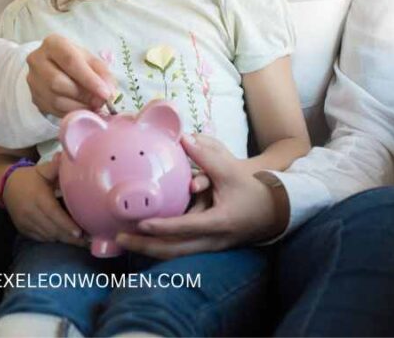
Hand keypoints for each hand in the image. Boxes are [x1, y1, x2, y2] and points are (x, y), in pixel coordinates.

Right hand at [3, 154, 86, 246]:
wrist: (6, 186)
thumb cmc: (30, 178)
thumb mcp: (43, 169)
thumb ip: (57, 166)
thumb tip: (71, 156)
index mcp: (37, 196)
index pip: (53, 213)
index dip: (67, 224)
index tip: (80, 232)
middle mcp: (30, 212)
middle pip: (52, 229)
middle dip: (70, 237)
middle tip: (87, 240)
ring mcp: (25, 222)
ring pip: (48, 236)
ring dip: (63, 239)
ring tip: (79, 241)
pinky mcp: (23, 230)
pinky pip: (41, 239)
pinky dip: (53, 239)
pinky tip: (64, 237)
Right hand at [26, 34, 115, 117]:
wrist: (52, 65)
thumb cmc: (74, 60)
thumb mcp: (89, 59)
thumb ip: (102, 73)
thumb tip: (109, 92)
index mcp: (53, 44)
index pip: (70, 61)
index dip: (89, 79)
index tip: (105, 93)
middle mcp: (37, 60)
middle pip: (59, 82)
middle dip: (84, 95)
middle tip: (101, 101)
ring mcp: (33, 80)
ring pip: (56, 99)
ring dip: (79, 106)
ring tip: (93, 105)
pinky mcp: (34, 97)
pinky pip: (54, 110)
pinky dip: (72, 113)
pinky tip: (82, 110)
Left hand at [116, 134, 281, 258]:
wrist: (275, 211)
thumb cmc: (252, 189)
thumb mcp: (231, 171)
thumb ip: (206, 156)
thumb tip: (184, 138)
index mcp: (219, 222)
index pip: (186, 227)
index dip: (163, 227)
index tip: (141, 223)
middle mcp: (213, 240)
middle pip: (174, 251)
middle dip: (145, 246)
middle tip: (119, 238)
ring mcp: (210, 247)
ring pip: (175, 255)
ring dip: (148, 250)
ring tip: (123, 240)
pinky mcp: (206, 247)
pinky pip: (180, 252)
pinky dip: (160, 248)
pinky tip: (141, 241)